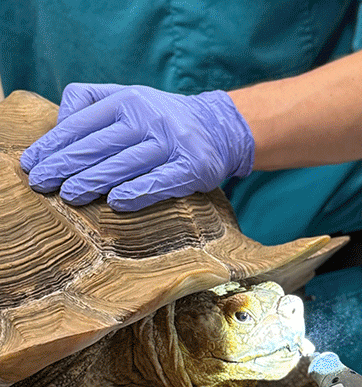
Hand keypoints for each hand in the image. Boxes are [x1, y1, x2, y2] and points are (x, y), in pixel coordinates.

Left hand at [21, 83, 253, 210]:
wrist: (219, 128)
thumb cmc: (163, 120)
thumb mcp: (129, 99)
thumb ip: (92, 104)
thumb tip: (58, 125)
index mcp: (127, 99)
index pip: (82, 123)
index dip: (54, 144)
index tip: (32, 163)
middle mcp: (148, 117)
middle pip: (100, 144)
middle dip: (66, 165)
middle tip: (42, 184)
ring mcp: (172, 142)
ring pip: (126, 163)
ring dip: (94, 181)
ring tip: (70, 196)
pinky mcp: (193, 167)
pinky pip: (161, 181)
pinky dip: (138, 192)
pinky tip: (115, 203)